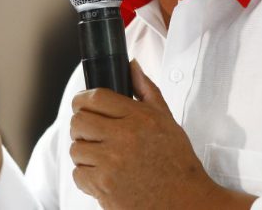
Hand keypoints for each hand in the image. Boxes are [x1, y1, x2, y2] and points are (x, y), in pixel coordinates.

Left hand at [69, 60, 254, 209]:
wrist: (185, 201)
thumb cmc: (176, 161)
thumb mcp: (166, 119)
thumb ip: (146, 89)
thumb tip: (131, 66)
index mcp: (138, 118)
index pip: (94, 97)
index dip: (83, 99)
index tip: (83, 105)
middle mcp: (123, 138)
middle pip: (78, 121)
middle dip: (81, 125)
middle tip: (91, 131)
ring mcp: (112, 163)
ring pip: (75, 148)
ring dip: (84, 152)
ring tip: (101, 155)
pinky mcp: (105, 187)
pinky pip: (78, 174)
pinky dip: (86, 175)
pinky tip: (103, 173)